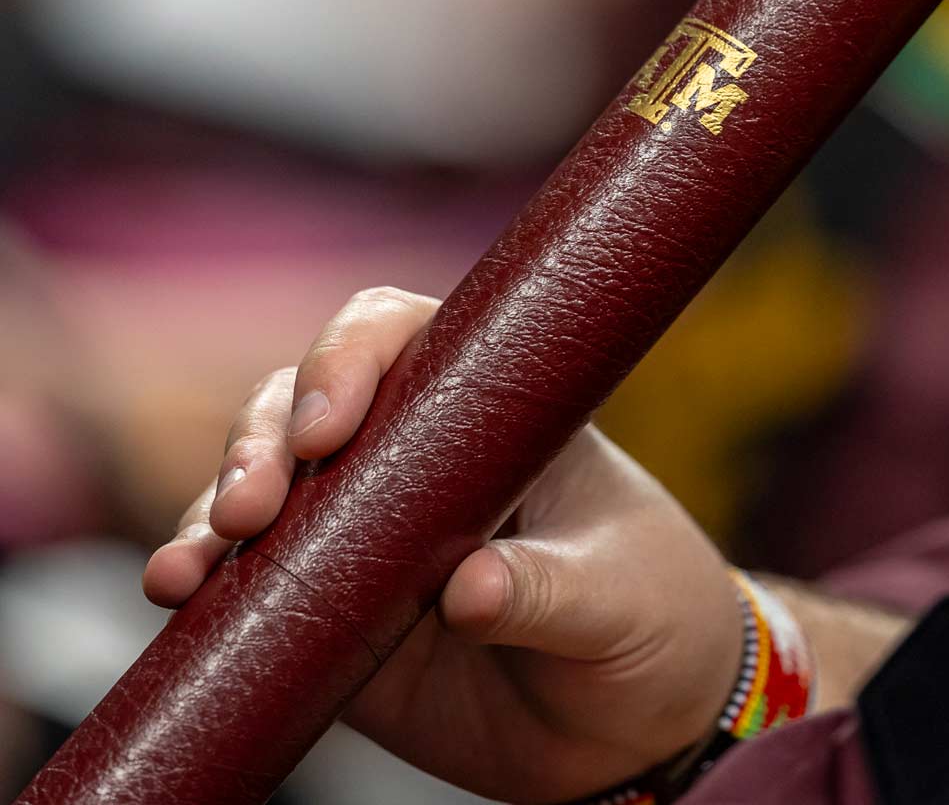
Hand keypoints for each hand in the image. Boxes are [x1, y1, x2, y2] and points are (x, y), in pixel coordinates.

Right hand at [142, 287, 744, 803]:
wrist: (640, 726)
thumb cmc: (653, 621)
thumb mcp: (623, 601)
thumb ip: (553, 592)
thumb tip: (468, 590)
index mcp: (498, 414)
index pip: (409, 338)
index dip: (351, 357)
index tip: (331, 425)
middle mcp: (419, 456)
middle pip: (308, 403)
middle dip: (263, 439)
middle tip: (252, 506)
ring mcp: (368, 530)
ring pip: (265, 485)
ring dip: (213, 510)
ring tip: (191, 566)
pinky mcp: (335, 609)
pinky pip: (255, 583)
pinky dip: (208, 585)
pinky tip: (178, 599)